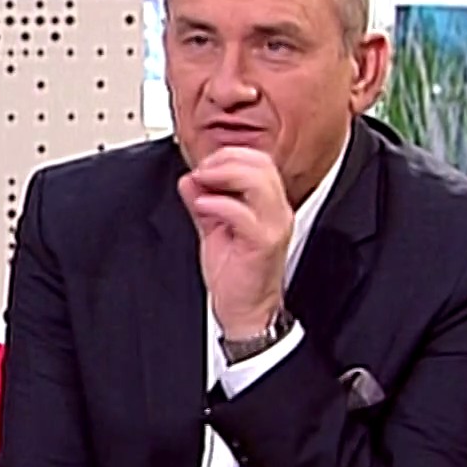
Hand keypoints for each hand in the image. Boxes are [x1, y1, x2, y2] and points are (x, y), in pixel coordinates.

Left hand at [175, 146, 290, 338]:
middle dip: (224, 160)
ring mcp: (274, 226)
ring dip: (223, 175)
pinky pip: (244, 213)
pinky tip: (204, 207)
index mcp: (269, 204)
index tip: (204, 165)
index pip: (258, 160)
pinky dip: (219, 204)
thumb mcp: (215, 230)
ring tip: (203, 183)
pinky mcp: (264, 244)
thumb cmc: (237, 276)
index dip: (228, 155)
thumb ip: (203, 202)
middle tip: (201, 171)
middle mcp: (277, 211)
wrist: (246, 311)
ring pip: (258, 181)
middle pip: (260, 163)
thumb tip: (190, 180)